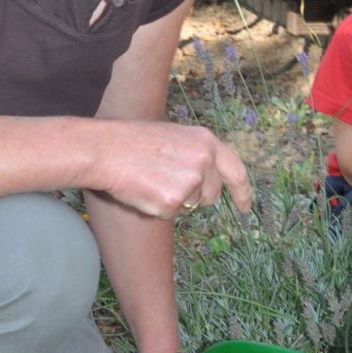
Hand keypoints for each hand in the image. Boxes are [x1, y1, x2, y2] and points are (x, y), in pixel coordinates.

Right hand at [85, 120, 251, 218]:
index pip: (235, 171)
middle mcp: (204, 160)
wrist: (105, 150)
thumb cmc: (134, 143)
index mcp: (206, 141)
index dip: (243, 192)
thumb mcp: (175, 138)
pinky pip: (171, 214)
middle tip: (167, 183)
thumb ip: (197, 156)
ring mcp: (190, 181)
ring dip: (174, 200)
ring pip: (190, 206)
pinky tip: (143, 189)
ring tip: (151, 179)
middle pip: (211, 195)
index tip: (246, 207)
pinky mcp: (173, 201)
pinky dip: (157, 208)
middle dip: (196, 197)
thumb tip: (208, 181)